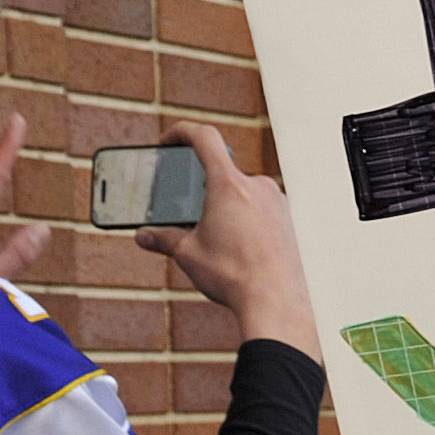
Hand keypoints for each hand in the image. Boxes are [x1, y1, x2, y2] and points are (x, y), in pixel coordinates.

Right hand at [136, 120, 319, 349]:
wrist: (277, 302)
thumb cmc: (235, 276)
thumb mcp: (188, 254)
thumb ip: (163, 239)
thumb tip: (145, 236)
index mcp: (229, 184)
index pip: (205, 137)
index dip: (181, 132)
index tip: (168, 142)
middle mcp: (258, 186)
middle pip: (223, 170)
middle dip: (200, 186)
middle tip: (184, 203)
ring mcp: (278, 202)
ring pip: (243, 192)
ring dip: (224, 204)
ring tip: (210, 232)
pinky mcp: (290, 220)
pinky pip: (261, 208)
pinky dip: (244, 218)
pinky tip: (235, 243)